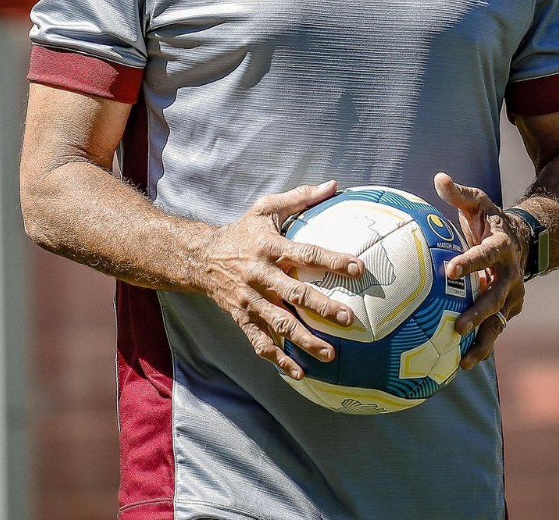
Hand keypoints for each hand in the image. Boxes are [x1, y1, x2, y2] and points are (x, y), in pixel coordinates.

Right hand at [199, 180, 364, 379]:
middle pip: (294, 293)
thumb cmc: (242, 232)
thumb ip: (300, 198)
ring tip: (331, 353)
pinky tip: (301, 373)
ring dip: (305, 340)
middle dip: (322, 307)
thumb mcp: (265, 208)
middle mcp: (260, 275)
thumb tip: (334, 185)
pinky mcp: (242, 318)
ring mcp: (249, 300)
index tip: (358, 268)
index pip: (306, 253)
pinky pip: (260, 342)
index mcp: (269, 247)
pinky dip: (279, 360)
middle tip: (348, 319)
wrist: (200, 258)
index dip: (332, 260)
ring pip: (279, 323)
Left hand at [434, 173, 527, 370]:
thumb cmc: (491, 220)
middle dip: (478, 313)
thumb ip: (459, 193)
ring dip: (482, 341)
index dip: (469, 262)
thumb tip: (439, 177)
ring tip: (462, 361)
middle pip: (495, 297)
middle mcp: (510, 275)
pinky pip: (495, 331)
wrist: (525, 241)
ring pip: (499, 322)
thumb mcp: (479, 204)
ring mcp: (512, 296)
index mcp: (501, 247)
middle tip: (457, 326)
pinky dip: (481, 348)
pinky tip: (459, 365)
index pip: (485, 254)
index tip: (449, 270)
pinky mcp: (510, 310)